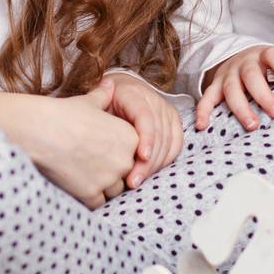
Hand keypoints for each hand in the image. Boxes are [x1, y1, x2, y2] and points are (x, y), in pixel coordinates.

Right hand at [24, 79, 139, 208]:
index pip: (134, 153)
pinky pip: (97, 202)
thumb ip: (104, 96)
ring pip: (113, 190)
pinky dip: (89, 197)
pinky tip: (76, 184)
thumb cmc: (63, 114)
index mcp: (129, 137)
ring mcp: (108, 179)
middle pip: (125, 173)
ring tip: (83, 173)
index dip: (118, 153)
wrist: (40, 131)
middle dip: (112, 171)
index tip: (101, 149)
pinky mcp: (91, 194)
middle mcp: (123, 159)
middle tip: (91, 163)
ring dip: (102, 186)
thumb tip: (109, 84)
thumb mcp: (88, 102)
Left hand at [103, 72, 183, 188]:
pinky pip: (176, 145)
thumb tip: (98, 133)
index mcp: (134, 94)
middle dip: (148, 161)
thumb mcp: (98, 104)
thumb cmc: (104, 103)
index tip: (142, 157)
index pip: (146, 117)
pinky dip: (164, 161)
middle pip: (158, 133)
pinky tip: (150, 173)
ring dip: (155, 165)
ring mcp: (167, 111)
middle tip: (132, 181)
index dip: (147, 138)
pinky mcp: (174, 123)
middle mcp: (154, 101)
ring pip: (168, 142)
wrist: (120, 92)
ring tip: (137, 181)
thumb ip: (99, 117)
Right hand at [196, 45, 273, 130]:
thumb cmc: (270, 65)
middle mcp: (244, 63)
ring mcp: (228, 75)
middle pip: (251, 76)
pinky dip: (204, 112)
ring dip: (240, 108)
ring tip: (252, 126)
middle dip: (263, 94)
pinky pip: (207, 99)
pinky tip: (203, 126)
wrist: (240, 58)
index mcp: (265, 55)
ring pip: (231, 89)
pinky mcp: (215, 87)